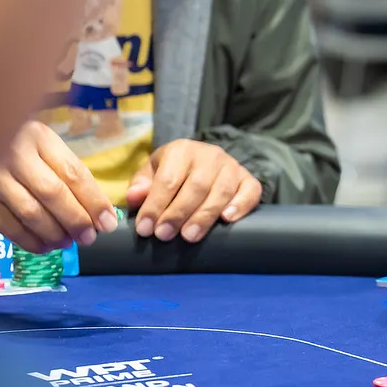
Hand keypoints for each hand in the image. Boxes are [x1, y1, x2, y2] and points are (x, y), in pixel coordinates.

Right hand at [0, 120, 118, 253]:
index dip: (94, 200)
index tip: (108, 221)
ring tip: (67, 242)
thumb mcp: (34, 138)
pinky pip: (6, 226)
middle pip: (54, 194)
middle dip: (77, 220)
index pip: (73, 172)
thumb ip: (58, 163)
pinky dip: (28, 240)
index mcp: (37, 136)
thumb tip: (92, 202)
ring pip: (31, 213)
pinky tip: (43, 246)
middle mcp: (13, 155)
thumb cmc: (3, 138)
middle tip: (89, 237)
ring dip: (54, 233)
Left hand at [125, 140, 261, 243]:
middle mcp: (210, 155)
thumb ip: (141, 185)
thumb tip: (135, 197)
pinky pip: (250, 191)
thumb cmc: (173, 173)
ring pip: (222, 191)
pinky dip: (240, 205)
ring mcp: (232, 166)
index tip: (145, 229)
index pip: (168, 179)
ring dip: (204, 216)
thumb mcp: (152, 174)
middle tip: (164, 235)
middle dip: (178, 213)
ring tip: (189, 236)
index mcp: (181, 150)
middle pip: (196, 186)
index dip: (155, 205)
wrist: (203, 163)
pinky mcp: (248, 179)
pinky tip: (227, 219)